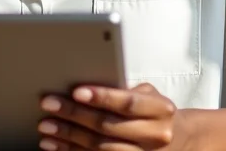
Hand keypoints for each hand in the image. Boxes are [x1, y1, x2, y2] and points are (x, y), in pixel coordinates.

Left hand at [38, 82, 178, 150]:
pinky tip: (57, 146)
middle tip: (49, 104)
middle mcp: (155, 136)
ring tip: (46, 127)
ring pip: (99, 148)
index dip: (101, 97)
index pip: (127, 102)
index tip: (76, 91)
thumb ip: (124, 90)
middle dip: (74, 115)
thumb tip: (87, 82)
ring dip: (68, 138)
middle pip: (108, 126)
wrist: (179, 141)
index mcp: (160, 110)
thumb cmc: (154, 110)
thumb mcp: (149, 94)